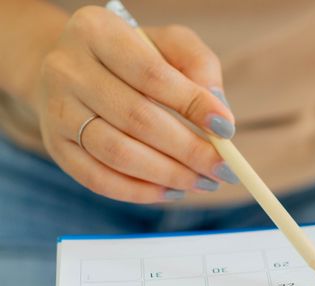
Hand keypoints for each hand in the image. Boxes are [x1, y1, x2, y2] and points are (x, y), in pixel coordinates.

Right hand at [31, 6, 235, 202]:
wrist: (73, 68)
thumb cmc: (135, 55)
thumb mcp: (170, 44)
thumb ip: (199, 66)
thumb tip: (219, 113)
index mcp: (96, 32)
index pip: (151, 74)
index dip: (192, 104)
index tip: (227, 129)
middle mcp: (67, 69)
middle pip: (136, 118)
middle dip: (188, 150)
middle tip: (223, 168)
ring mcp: (56, 110)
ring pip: (117, 153)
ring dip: (168, 175)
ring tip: (203, 182)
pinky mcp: (55, 146)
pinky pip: (97, 179)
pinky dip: (140, 191)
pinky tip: (172, 190)